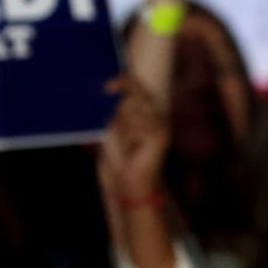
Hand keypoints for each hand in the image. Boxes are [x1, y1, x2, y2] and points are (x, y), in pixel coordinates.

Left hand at [98, 76, 170, 199]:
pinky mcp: (158, 136)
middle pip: (135, 98)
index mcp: (151, 116)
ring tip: (129, 147)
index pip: (139, 89)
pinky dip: (128, 137)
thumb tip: (121, 97)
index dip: (125, 82)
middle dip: (123, 114)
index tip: (107, 88)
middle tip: (124, 137)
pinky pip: (135, 125)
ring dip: (123, 129)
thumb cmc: (121, 160)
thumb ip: (123, 114)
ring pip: (132, 111)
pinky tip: (133, 150)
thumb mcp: (119, 131)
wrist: (129, 185)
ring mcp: (160, 127)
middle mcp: (159, 119)